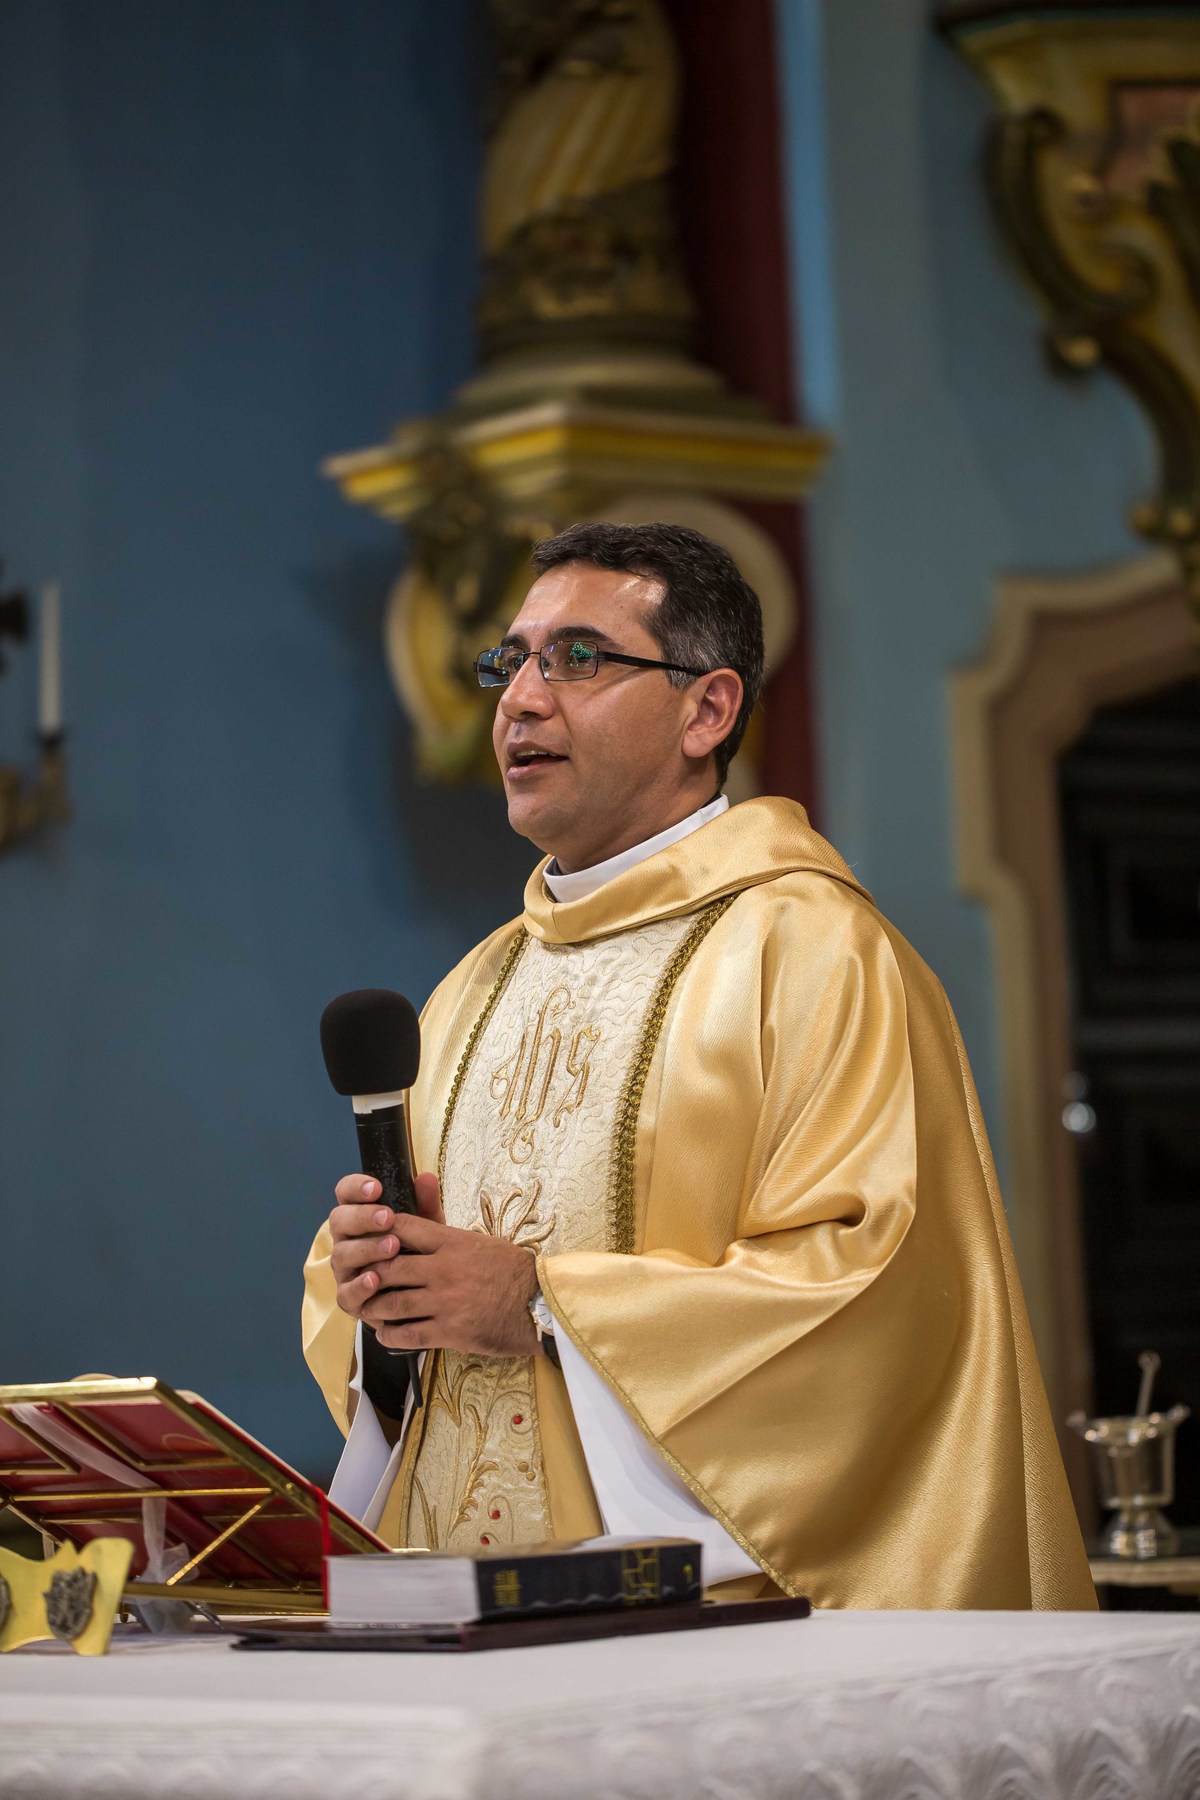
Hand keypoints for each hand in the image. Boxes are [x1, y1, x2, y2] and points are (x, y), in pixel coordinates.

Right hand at [329, 1170, 443, 1321]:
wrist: (421, 1292)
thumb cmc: (418, 1251)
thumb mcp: (426, 1226)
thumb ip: (425, 1203)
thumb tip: (426, 1178)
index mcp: (359, 1215)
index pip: (346, 1193)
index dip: (356, 1187)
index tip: (377, 1187)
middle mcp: (346, 1239)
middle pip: (338, 1220)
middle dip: (362, 1217)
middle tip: (387, 1217)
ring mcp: (345, 1268)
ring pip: (341, 1255)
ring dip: (366, 1249)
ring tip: (393, 1246)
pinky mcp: (349, 1297)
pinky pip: (346, 1292)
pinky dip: (359, 1286)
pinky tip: (375, 1280)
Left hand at [329, 1172, 540, 1356]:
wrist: (540, 1304)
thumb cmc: (511, 1271)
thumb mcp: (481, 1241)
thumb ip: (447, 1231)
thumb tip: (424, 1201)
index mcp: (452, 1242)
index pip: (403, 1228)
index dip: (379, 1231)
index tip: (368, 1238)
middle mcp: (444, 1269)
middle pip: (389, 1267)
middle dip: (369, 1274)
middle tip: (360, 1279)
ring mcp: (445, 1302)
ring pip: (392, 1303)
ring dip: (373, 1308)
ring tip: (368, 1308)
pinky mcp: (450, 1331)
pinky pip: (407, 1335)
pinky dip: (390, 1335)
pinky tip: (385, 1332)